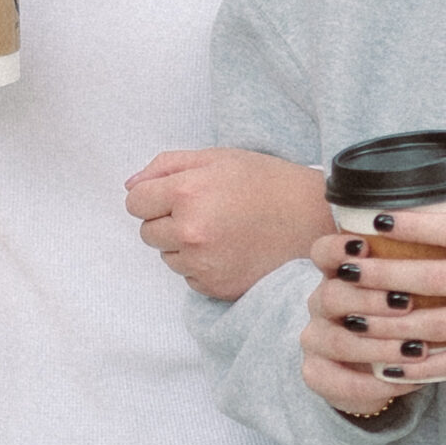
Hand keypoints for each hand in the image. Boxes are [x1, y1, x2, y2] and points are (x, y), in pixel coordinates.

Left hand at [125, 149, 331, 300]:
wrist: (314, 219)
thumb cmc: (267, 183)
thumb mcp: (218, 157)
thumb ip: (166, 166)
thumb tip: (131, 186)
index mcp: (186, 192)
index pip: (135, 203)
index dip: (153, 197)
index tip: (176, 196)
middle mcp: (189, 232)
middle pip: (147, 232)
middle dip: (167, 221)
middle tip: (206, 211)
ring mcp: (202, 264)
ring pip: (167, 257)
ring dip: (184, 246)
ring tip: (222, 230)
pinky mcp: (216, 288)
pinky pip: (189, 278)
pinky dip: (202, 266)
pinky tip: (231, 250)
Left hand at [298, 206, 445, 401]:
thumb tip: (429, 222)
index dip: (409, 224)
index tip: (371, 220)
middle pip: (434, 278)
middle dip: (382, 275)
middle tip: (345, 271)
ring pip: (439, 325)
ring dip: (390, 325)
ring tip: (354, 320)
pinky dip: (422, 366)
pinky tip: (391, 364)